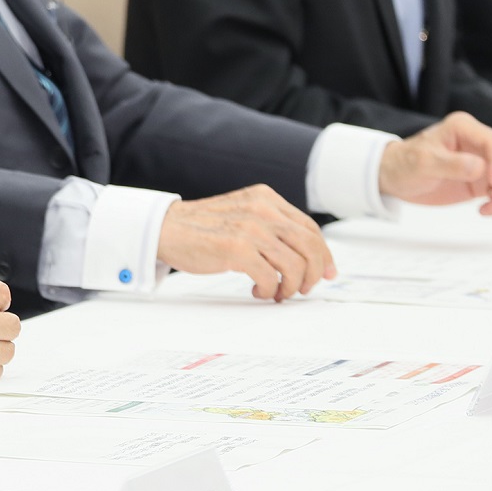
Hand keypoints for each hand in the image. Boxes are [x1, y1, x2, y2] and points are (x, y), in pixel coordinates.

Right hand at [156, 185, 333, 301]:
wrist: (165, 228)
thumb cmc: (202, 227)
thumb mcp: (242, 213)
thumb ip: (270, 225)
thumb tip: (304, 255)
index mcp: (265, 198)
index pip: (310, 228)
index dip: (324, 254)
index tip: (327, 272)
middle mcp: (262, 209)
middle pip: (310, 246)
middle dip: (314, 274)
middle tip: (304, 288)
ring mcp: (250, 228)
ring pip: (295, 265)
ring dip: (292, 286)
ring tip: (277, 292)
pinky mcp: (237, 249)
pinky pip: (271, 277)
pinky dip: (270, 290)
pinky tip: (257, 290)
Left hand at [380, 112, 491, 211]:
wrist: (395, 178)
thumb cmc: (405, 164)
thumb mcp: (422, 163)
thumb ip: (450, 164)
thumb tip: (481, 167)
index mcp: (462, 127)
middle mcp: (476, 140)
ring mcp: (482, 159)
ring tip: (491, 206)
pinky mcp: (483, 178)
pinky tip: (485, 211)